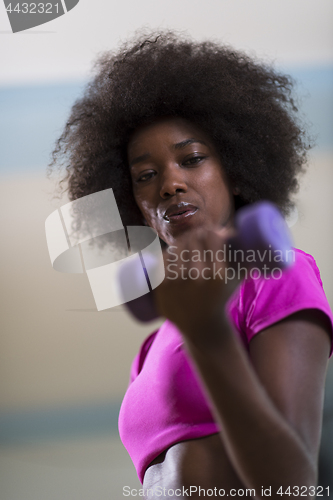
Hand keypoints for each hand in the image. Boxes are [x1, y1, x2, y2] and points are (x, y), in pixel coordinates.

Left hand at [153, 226, 240, 340]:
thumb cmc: (220, 297)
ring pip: (176, 247)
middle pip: (192, 240)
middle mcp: (197, 278)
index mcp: (218, 275)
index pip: (212, 237)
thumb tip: (236, 231)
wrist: (201, 326)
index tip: (212, 230)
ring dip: (182, 241)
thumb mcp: (236, 279)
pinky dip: (169, 254)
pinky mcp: (163, 287)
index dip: (212, 230)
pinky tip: (175, 253)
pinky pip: (163, 260)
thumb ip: (243, 257)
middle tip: (198, 234)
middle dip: (197, 233)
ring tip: (187, 242)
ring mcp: (177, 283)